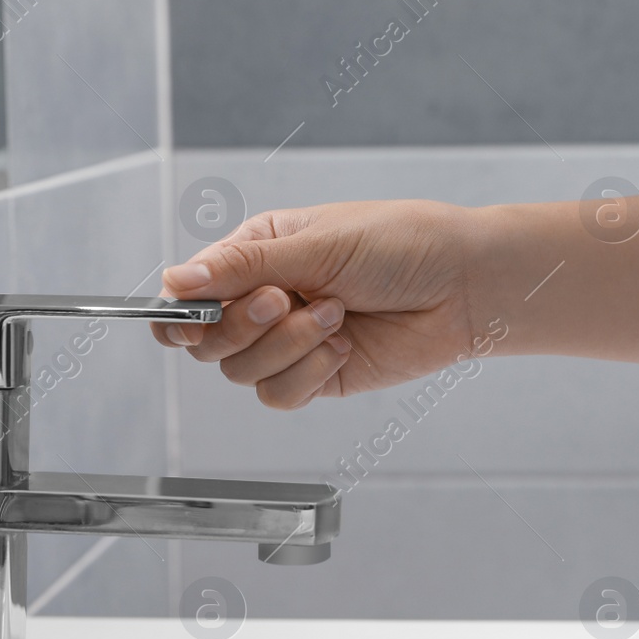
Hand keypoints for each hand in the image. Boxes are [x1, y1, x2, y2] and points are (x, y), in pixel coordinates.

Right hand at [153, 199, 487, 408]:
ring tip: (336, 314)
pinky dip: (306, 374)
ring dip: (287, 345)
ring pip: (241, 371)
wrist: (461, 286)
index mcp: (256, 253)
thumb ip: (245, 266)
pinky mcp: (315, 377)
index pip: (190, 291)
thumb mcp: (318, 243)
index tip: (191, 315)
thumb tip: (176, 281)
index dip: (181, 310)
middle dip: (242, 325)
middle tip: (285, 299)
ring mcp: (288, 342)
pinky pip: (278, 395)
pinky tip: (343, 346)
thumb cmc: (401, 244)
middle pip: (207, 340)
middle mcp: (264, 299)